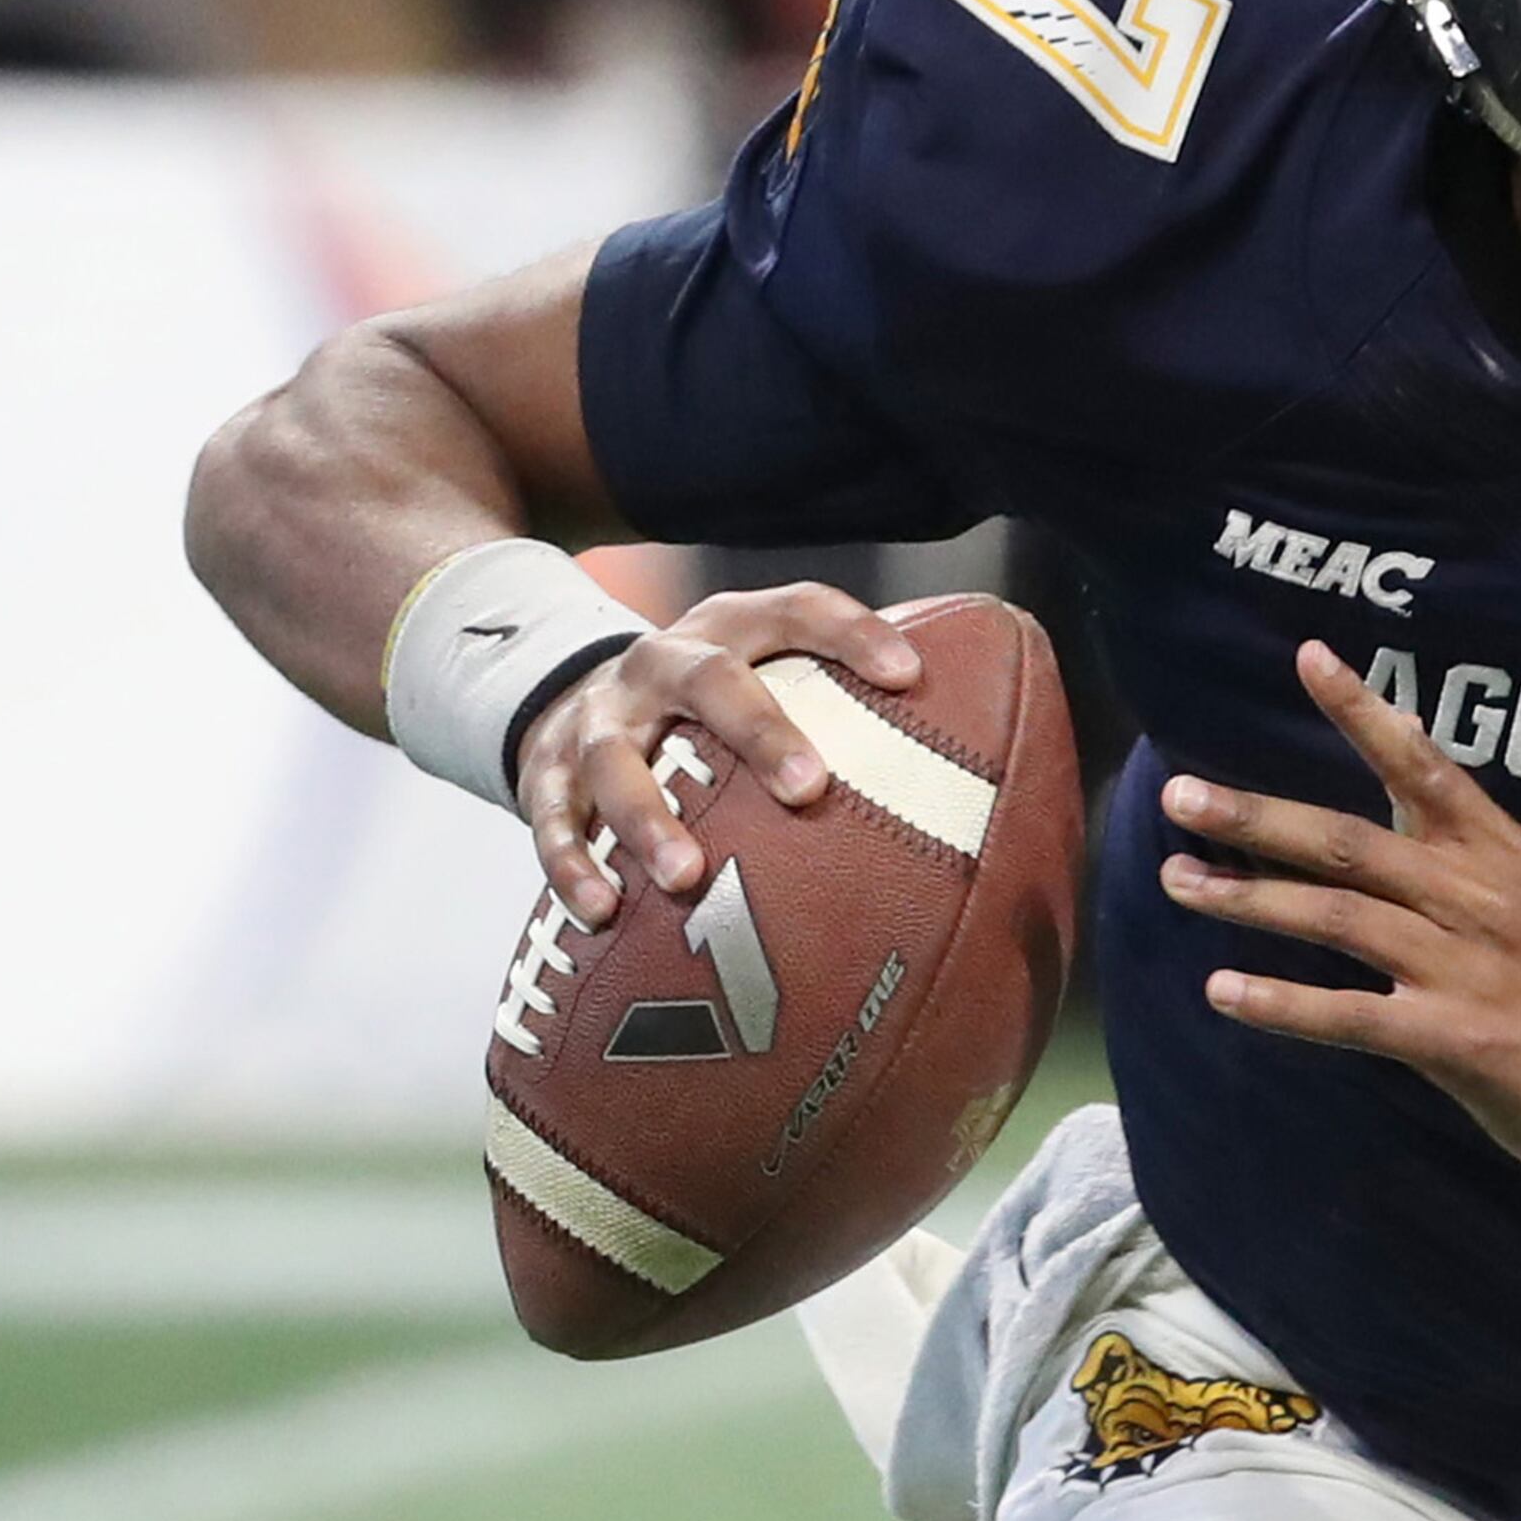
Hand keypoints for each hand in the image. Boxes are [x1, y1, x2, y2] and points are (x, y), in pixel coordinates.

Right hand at [516, 582, 921, 920]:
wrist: (563, 693)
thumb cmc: (705, 706)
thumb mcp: (760, 677)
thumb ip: (841, 707)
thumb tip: (978, 767)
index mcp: (730, 629)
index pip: (799, 609)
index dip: (853, 634)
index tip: (911, 677)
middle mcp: (661, 662)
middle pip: (709, 679)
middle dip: (759, 731)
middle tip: (810, 788)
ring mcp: (598, 715)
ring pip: (614, 757)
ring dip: (647, 816)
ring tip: (686, 876)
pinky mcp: (542, 770)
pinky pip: (549, 818)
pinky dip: (572, 863)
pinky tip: (602, 911)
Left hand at [1159, 641, 1520, 1200]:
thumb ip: (1464, 848)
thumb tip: (1398, 783)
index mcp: (1504, 853)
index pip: (1425, 764)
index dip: (1364, 712)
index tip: (1309, 657)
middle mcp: (1479, 897)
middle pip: (1351, 842)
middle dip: (1258, 817)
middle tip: (1181, 796)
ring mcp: (1466, 967)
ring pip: (1338, 917)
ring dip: (1248, 898)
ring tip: (1177, 882)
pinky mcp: (1454, 1040)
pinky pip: (1351, 1014)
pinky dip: (1282, 1003)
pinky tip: (1223, 991)